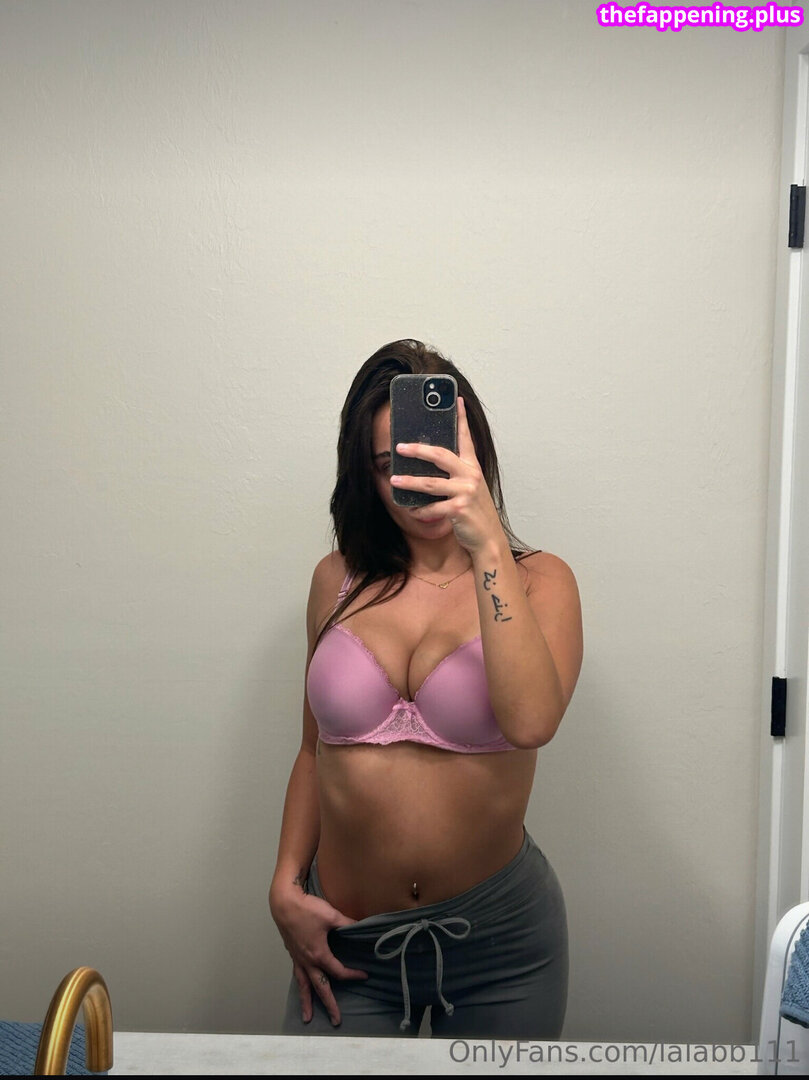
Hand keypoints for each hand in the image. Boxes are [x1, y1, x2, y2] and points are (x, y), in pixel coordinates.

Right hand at [270, 886, 367, 1025]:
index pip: (338, 972)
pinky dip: (301, 984)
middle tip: (336, 1021)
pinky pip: (298, 975)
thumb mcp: (331, 916)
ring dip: (306, 1002)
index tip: (364, 975)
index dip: (353, 975)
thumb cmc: (307, 909)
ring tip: (307, 1018)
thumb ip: (347, 923)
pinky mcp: (292, 954)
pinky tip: (302, 987)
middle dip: (329, 1005)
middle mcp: (307, 962)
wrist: (284, 903)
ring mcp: (298, 959)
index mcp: (319, 955)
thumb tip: (361, 926)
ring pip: (304, 986)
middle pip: (320, 987)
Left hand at [390, 396, 506, 554]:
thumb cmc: (475, 512)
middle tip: (400, 447)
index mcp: (472, 466)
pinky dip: (420, 510)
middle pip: (440, 455)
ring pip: (430, 483)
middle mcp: (470, 475)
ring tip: (394, 480)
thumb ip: (455, 473)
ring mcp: (466, 492)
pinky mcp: (459, 509)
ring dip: (409, 482)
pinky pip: (432, 508)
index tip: (456, 399)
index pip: (465, 437)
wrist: (488, 538)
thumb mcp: (469, 487)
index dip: (461, 418)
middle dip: (418, 450)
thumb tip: (428, 462)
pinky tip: (412, 510)